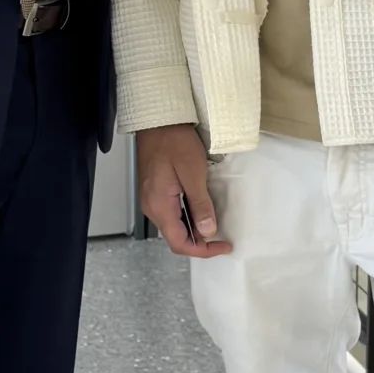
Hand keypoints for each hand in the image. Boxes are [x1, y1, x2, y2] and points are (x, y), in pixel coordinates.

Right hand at [136, 125, 231, 259]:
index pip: (180, 243)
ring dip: (194, 231)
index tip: (222, 246)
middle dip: (200, 243)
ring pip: (173, 227)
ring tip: (214, 224)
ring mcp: (151, 200)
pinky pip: (170, 214)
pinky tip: (200, 211)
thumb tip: (208, 231)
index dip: (203, 250)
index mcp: (159, 206)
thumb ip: (200, 204)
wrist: (157, 121)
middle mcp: (152, 207)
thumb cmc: (174, 142)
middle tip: (222, 238)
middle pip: (176, 238)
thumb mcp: (193, 173)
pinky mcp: (154, 192)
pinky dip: (187, 219)